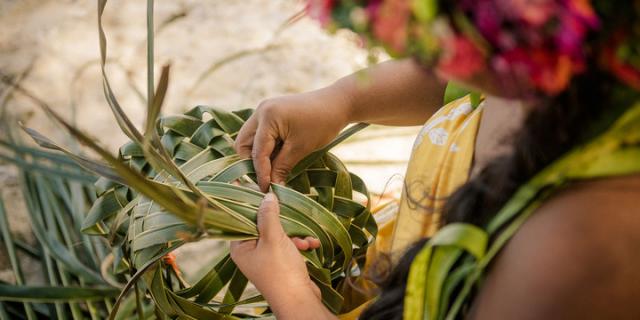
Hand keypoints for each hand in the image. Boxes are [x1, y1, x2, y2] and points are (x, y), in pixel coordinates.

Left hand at [230, 193, 333, 318]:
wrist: (299, 300)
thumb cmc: (281, 271)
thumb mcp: (273, 238)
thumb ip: (268, 215)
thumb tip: (266, 196)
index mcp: (240, 247)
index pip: (242, 218)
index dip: (253, 205)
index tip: (263, 192)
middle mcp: (251, 252)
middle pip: (264, 224)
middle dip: (283, 223)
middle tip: (291, 217)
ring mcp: (267, 258)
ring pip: (280, 234)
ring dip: (296, 235)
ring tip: (305, 241)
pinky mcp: (281, 263)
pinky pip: (289, 246)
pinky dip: (301, 244)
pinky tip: (311, 245)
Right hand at [234, 87, 351, 190]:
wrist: (337, 103)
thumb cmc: (322, 124)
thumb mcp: (301, 148)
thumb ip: (282, 167)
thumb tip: (272, 187)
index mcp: (267, 116)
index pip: (257, 152)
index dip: (261, 173)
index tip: (265, 190)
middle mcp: (261, 111)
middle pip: (244, 143)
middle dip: (250, 163)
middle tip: (263, 179)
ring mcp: (265, 111)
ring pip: (250, 139)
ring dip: (257, 156)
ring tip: (271, 170)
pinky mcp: (271, 114)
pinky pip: (260, 134)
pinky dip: (265, 148)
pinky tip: (276, 159)